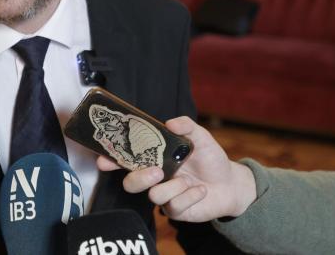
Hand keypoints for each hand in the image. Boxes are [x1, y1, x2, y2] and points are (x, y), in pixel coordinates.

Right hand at [96, 116, 256, 221]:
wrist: (230, 183)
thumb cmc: (210, 158)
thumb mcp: (200, 137)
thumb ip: (186, 126)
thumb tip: (170, 123)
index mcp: (154, 158)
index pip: (127, 159)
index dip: (112, 160)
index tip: (104, 159)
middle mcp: (154, 178)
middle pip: (130, 183)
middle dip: (140, 178)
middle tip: (157, 172)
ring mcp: (164, 195)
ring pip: (153, 196)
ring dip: (174, 187)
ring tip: (189, 180)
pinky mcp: (176, 210)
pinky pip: (174, 207)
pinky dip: (190, 196)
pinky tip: (201, 190)